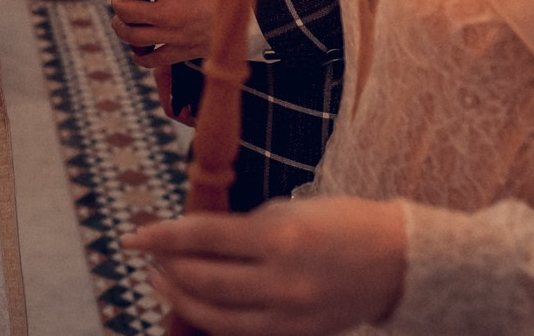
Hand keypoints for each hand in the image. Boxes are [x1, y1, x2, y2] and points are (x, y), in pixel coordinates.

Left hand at [110, 0, 219, 67]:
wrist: (252, 11)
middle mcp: (168, 11)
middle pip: (125, 10)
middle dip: (118, 2)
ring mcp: (174, 34)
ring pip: (131, 36)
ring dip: (122, 27)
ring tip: (124, 21)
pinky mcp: (182, 52)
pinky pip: (151, 60)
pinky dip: (140, 55)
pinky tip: (140, 48)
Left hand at [124, 196, 407, 335]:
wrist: (399, 261)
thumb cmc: (345, 223)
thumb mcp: (294, 210)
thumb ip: (246, 228)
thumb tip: (199, 241)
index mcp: (280, 237)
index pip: (203, 237)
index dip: (162, 236)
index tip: (134, 235)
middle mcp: (282, 280)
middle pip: (204, 281)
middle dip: (168, 268)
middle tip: (149, 257)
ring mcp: (290, 314)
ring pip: (217, 316)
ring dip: (182, 298)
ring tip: (162, 281)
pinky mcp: (298, 335)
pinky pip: (242, 333)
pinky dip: (212, 321)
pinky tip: (197, 305)